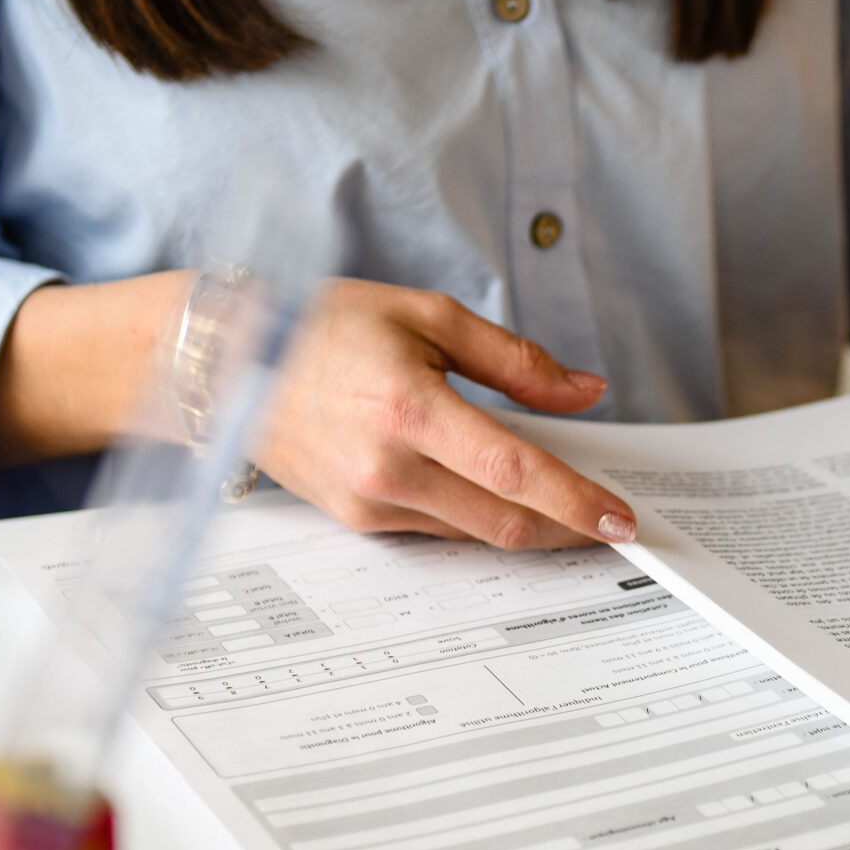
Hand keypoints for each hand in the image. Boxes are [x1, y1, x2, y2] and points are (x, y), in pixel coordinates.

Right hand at [256, 279, 637, 548]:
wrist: (227, 361)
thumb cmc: (321, 326)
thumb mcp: (428, 317)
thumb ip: (514, 360)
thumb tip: (583, 391)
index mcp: (408, 408)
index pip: (514, 471)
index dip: (576, 501)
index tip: (621, 518)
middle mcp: (385, 467)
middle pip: (504, 521)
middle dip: (568, 529)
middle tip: (612, 524)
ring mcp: (367, 501)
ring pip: (474, 532)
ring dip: (528, 526)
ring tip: (568, 506)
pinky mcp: (355, 518)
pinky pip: (436, 528)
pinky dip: (478, 517)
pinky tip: (501, 498)